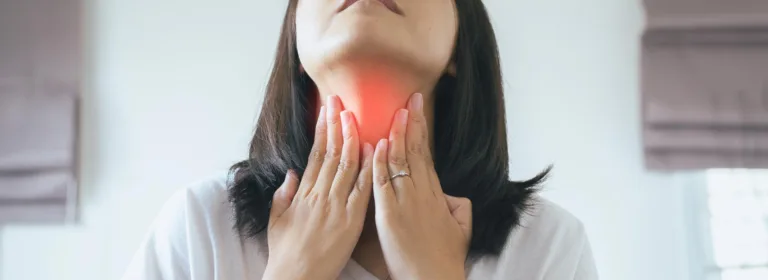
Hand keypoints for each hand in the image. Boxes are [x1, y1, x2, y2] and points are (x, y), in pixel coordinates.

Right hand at [264, 96, 374, 279]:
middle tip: (341, 101)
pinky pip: (362, 189)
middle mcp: (319, 194)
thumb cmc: (285, 253)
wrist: (295, 278)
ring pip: (347, 164)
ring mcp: (336, 206)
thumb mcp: (276, 220)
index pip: (316, 153)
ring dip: (352, 137)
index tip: (327, 109)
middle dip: (336, 124)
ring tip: (356, 115)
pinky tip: (374, 148)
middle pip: (331, 152)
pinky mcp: (351, 220)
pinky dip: (369, 167)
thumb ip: (284, 194)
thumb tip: (292, 173)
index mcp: (303, 193)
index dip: (323, 129)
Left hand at [372, 93, 472, 279]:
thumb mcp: (461, 227)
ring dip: (396, 135)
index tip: (417, 109)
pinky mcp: (389, 215)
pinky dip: (380, 163)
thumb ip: (457, 206)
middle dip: (412, 122)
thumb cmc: (445, 257)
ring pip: (400, 162)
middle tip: (410, 98)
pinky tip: (378, 145)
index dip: (420, 130)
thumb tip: (453, 195)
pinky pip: (383, 183)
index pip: (425, 154)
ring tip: (395, 112)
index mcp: (436, 194)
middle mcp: (421, 193)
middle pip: (415, 151)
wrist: (435, 277)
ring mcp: (406, 202)